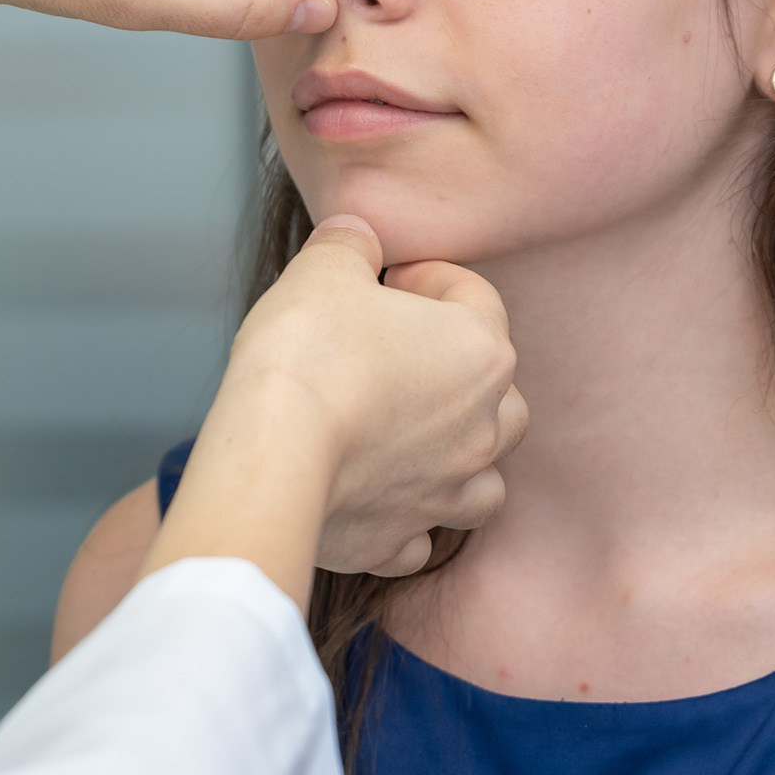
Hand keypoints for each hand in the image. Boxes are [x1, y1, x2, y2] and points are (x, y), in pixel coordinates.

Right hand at [141, 216, 524, 603]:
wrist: (273, 457)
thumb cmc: (307, 354)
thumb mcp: (323, 269)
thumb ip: (349, 244)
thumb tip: (356, 235)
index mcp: (480, 351)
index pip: (474, 295)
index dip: (425, 278)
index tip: (384, 281)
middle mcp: (482, 426)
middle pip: (500, 392)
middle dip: (461, 373)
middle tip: (400, 358)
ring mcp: (448, 490)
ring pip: (484, 476)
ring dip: (458, 457)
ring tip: (410, 438)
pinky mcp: (401, 539)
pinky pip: (421, 534)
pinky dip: (409, 519)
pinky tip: (377, 499)